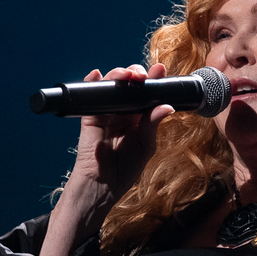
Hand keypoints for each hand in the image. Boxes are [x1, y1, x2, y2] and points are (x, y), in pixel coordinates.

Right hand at [70, 63, 173, 200]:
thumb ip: (152, 124)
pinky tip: (98, 75)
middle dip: (137, 74)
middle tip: (143, 76)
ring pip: (112, 85)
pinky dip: (93, 82)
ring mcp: (106, 112)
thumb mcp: (145, 146)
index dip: (154, 80)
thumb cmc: (125, 169)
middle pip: (130, 85)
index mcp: (139, 118)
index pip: (147, 94)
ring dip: (119, 74)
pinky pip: (91, 95)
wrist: (103, 185)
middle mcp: (123, 112)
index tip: (161, 70)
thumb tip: (166, 106)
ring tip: (128, 76)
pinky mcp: (90, 116)